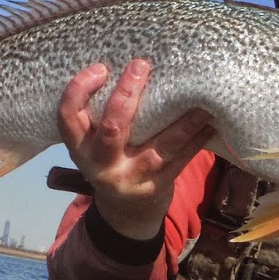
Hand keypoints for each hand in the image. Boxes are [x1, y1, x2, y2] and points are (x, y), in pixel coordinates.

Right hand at [57, 58, 213, 241]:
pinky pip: (180, 161)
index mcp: (80, 147)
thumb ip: (100, 115)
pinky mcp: (157, 187)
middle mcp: (101, 164)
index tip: (101, 67)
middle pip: (112, 127)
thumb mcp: (92, 145)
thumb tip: (129, 63)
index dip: (79, 90)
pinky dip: (196, 141)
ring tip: (199, 99)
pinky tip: (210, 124)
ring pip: (160, 146)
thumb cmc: (110, 162)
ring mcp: (130, 177)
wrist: (125, 216)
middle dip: (127, 94)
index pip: (67, 116)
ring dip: (183, 122)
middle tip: (142, 64)